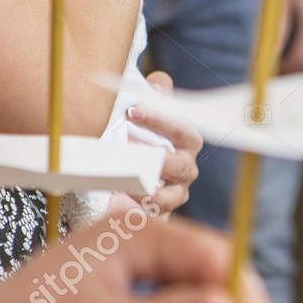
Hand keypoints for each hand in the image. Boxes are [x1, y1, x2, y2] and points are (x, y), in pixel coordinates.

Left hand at [127, 70, 200, 213]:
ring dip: (146, 190)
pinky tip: (121, 206)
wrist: (118, 181)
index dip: (161, 120)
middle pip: (179, 166)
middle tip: (124, 147)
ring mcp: (174, 196)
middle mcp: (184, 170)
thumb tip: (159, 82)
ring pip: (168, 197)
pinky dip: (139, 214)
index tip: (132, 110)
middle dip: (153, 157)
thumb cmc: (135, 141)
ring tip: (122, 183)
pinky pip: (155, 219)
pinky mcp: (160, 218)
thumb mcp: (141, 116)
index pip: (183, 131)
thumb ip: (152, 96)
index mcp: (184, 143)